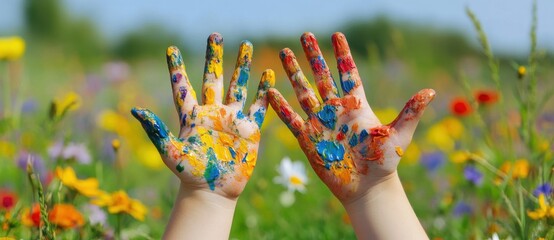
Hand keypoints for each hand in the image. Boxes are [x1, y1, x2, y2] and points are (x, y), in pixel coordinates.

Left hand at [131, 33, 273, 198]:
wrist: (212, 191)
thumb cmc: (188, 174)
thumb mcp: (170, 151)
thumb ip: (156, 130)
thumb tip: (135, 109)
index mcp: (191, 116)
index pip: (183, 87)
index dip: (176, 68)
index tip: (171, 49)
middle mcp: (212, 113)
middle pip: (214, 78)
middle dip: (214, 57)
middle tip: (215, 35)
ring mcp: (232, 119)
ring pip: (238, 86)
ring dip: (242, 66)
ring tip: (246, 45)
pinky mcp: (249, 130)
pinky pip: (258, 107)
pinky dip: (263, 92)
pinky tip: (268, 75)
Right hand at [268, 32, 434, 202]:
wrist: (367, 187)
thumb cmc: (384, 162)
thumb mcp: (399, 135)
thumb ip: (410, 112)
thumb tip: (429, 91)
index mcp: (357, 105)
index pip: (348, 73)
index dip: (342, 54)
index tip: (337, 35)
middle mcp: (336, 110)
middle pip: (322, 77)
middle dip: (314, 56)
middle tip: (305, 35)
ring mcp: (321, 123)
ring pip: (304, 92)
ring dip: (294, 73)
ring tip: (284, 54)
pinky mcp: (308, 139)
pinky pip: (292, 119)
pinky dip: (281, 106)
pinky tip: (271, 91)